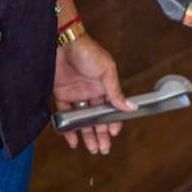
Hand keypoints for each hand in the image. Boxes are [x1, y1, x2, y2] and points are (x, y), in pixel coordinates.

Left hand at [53, 35, 135, 154]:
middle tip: (103, 149)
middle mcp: (90, 91)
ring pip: (82, 119)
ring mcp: (75, 93)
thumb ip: (116, 91)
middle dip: (100, 134)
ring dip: (86, 134)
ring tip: (91, 148)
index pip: (111, 108)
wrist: (62, 41)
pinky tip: (72, 139)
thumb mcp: (107, 71)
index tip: (113, 133)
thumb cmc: (87, 51)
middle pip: (97, 117)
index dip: (112, 122)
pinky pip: (64, 114)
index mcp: (104, 85)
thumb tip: (131, 107)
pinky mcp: (60, 94)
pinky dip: (68, 127)